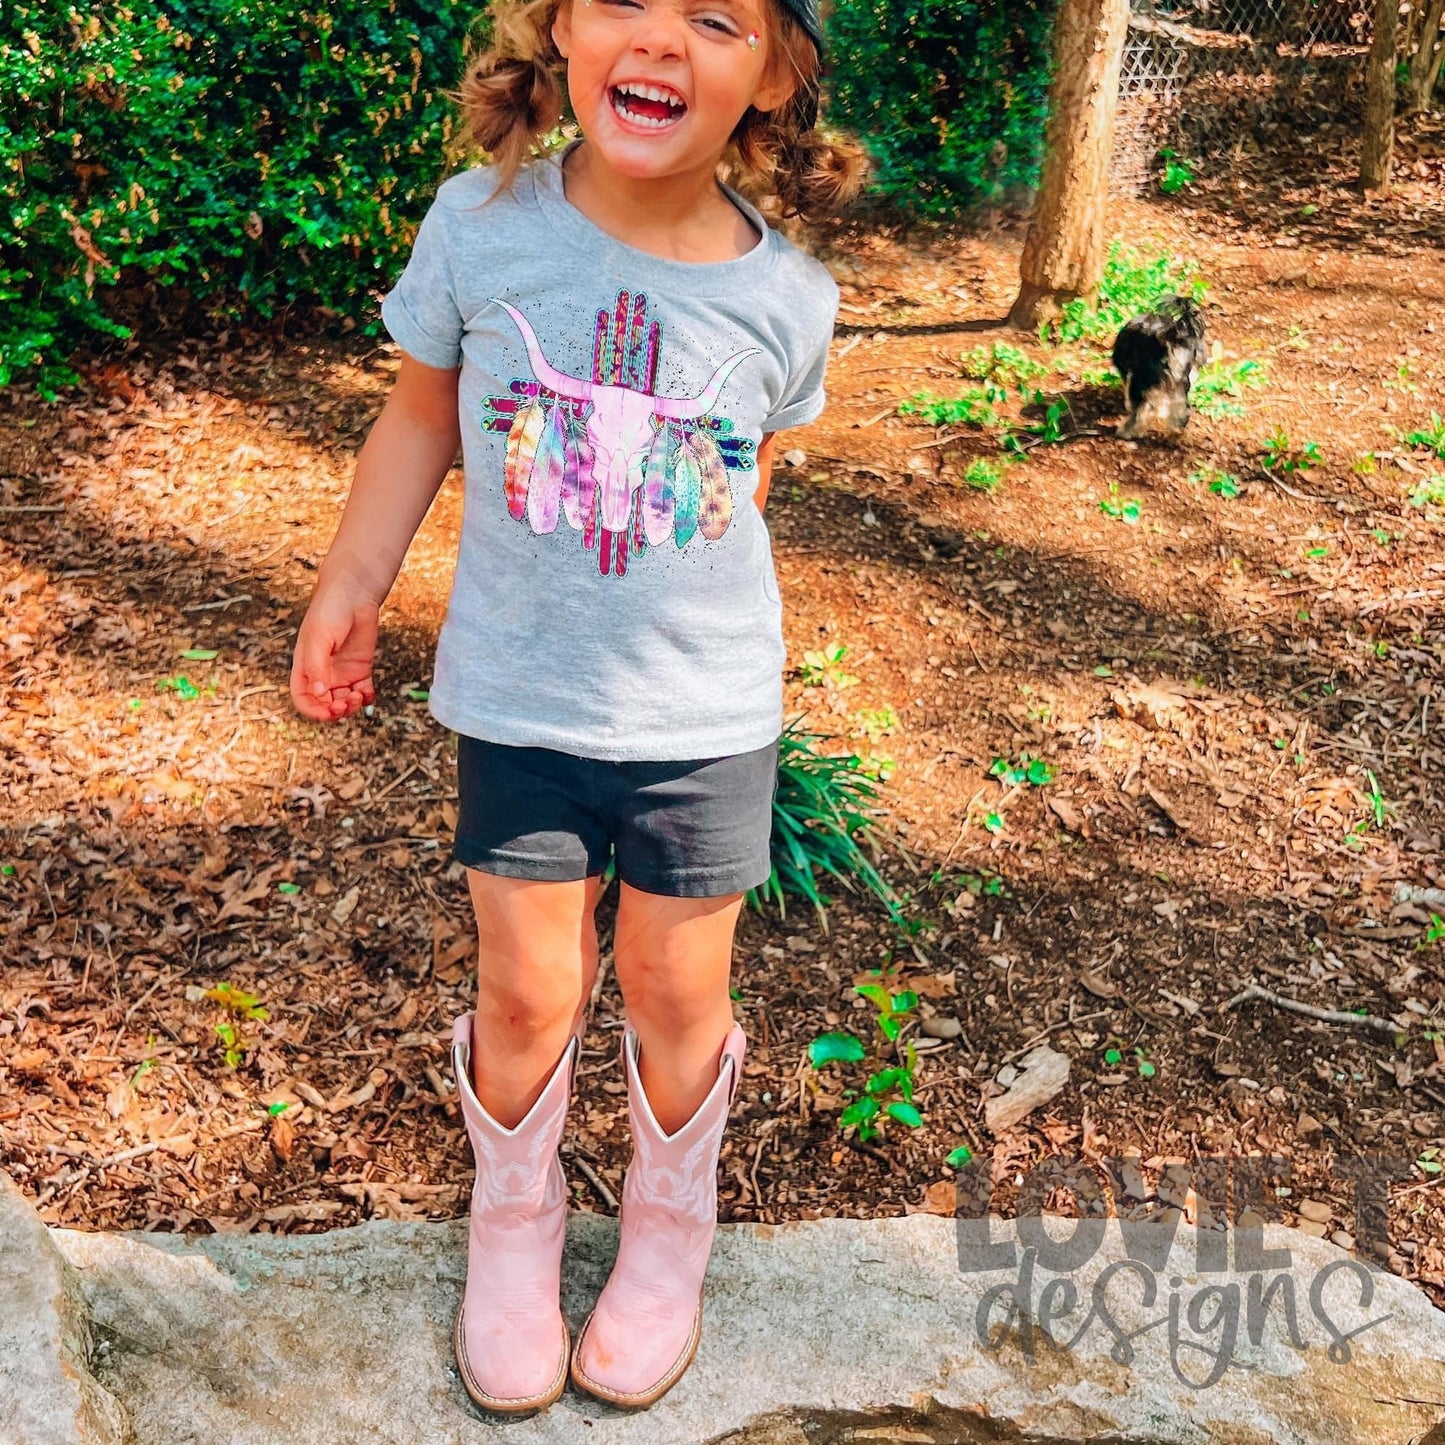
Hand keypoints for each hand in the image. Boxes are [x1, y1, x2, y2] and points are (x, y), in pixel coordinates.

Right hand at [291, 585, 379, 721]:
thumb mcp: (319, 638)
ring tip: (357, 696)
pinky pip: (362, 691)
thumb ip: (317, 667)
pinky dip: (366, 698)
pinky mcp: (361, 667)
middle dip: (334, 710)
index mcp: (305, 666)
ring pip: (344, 700)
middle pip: (325, 703)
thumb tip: (319, 693)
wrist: (354, 592)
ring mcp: (342, 671)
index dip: (312, 710)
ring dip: (350, 706)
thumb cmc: (329, 609)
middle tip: (345, 703)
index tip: (327, 712)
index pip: (303, 698)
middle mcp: (322, 672)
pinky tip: (367, 694)